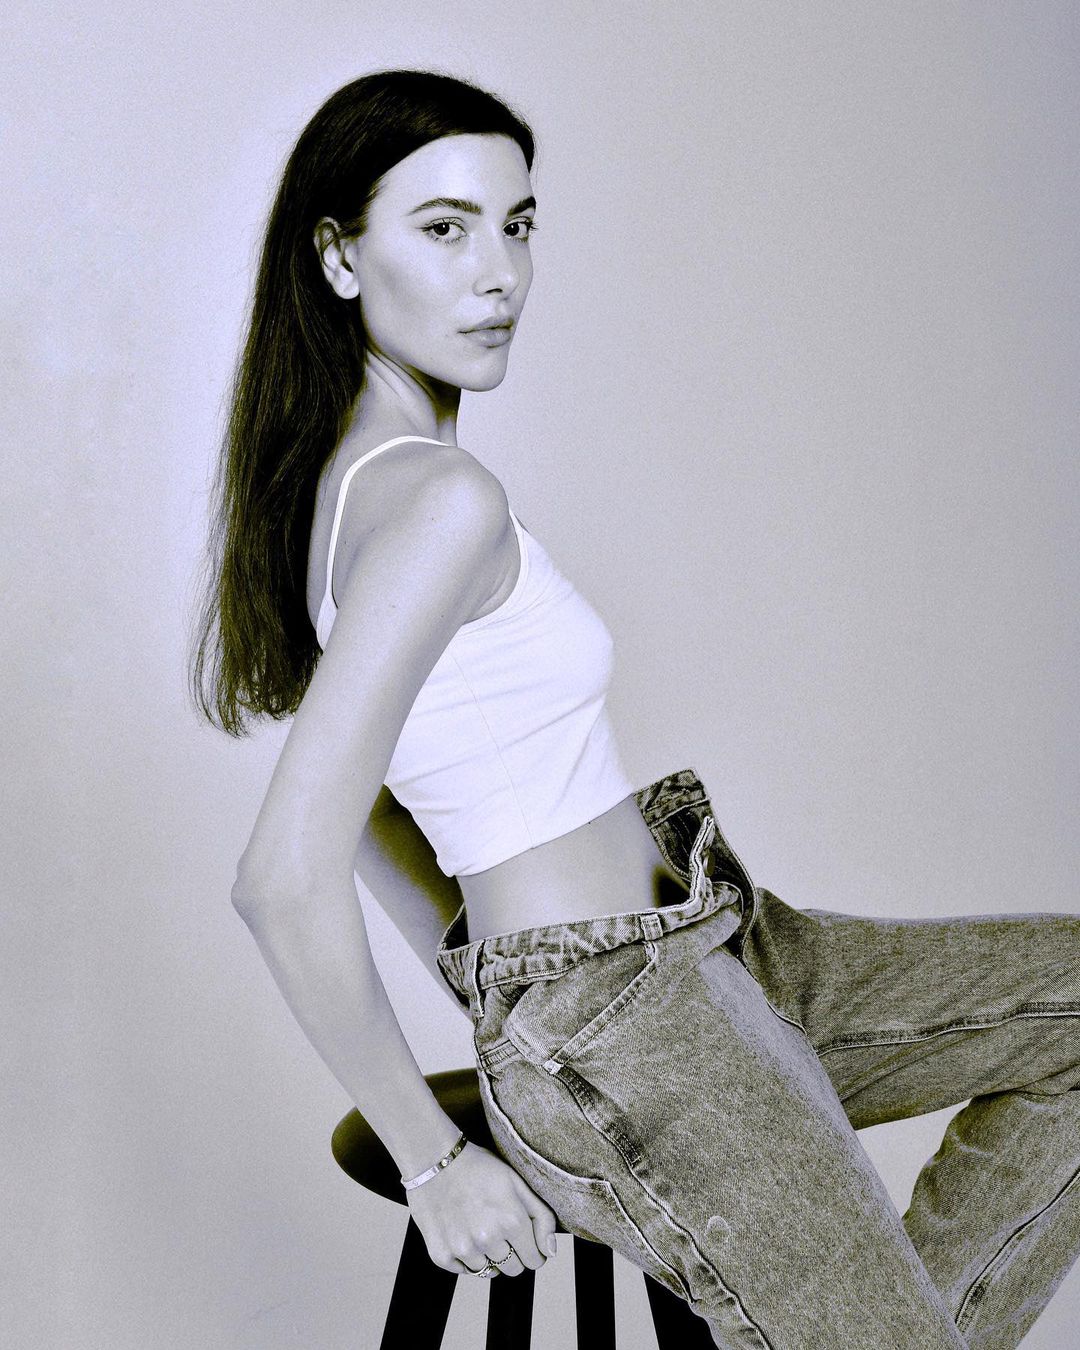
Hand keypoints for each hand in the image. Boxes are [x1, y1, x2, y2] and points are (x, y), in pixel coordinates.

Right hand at [404, 1141, 558, 1276]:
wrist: (432, 1159)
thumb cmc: (478, 1168)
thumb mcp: (516, 1182)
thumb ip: (541, 1217)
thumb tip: (551, 1252)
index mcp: (512, 1221)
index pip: (536, 1260)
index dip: (532, 1248)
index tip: (522, 1235)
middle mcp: (488, 1239)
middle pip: (514, 1270)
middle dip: (512, 1253)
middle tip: (498, 1228)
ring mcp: (463, 1249)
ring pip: (489, 1271)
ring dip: (487, 1255)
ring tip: (477, 1225)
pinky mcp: (441, 1255)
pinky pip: (464, 1271)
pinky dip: (465, 1257)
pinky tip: (461, 1231)